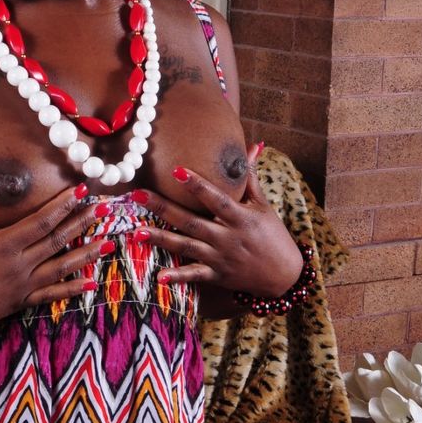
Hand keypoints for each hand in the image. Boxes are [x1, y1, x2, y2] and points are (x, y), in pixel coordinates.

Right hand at [0, 178, 111, 356]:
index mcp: (2, 246)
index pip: (40, 221)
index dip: (63, 205)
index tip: (81, 190)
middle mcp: (18, 266)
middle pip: (57, 241)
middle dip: (83, 223)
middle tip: (106, 208)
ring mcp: (22, 286)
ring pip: (61, 268)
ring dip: (86, 254)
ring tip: (109, 243)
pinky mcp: (20, 302)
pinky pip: (51, 294)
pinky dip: (72, 289)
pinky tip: (91, 282)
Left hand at [132, 149, 303, 299]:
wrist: (284, 275)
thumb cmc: (273, 235)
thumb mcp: (263, 205)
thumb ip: (251, 178)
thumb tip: (252, 146)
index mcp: (240, 218)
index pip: (216, 199)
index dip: (197, 185)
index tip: (176, 170)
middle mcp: (228, 238)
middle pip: (191, 221)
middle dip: (163, 208)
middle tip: (137, 194)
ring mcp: (220, 258)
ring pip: (187, 246)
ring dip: (161, 239)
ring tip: (136, 232)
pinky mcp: (217, 276)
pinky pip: (195, 276)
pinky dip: (178, 277)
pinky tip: (159, 276)